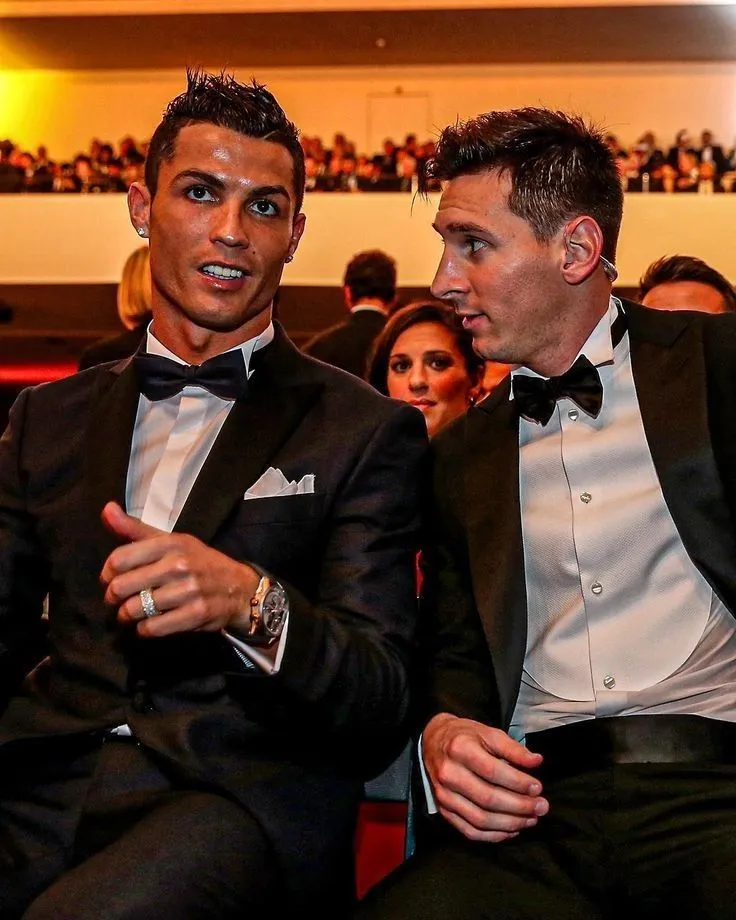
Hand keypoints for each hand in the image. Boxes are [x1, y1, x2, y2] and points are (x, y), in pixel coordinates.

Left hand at [100, 501, 258, 637]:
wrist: (240, 587)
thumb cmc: (198, 562)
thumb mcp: (170, 541)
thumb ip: (135, 529)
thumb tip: (106, 509)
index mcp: (170, 543)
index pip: (119, 559)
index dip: (107, 573)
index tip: (110, 579)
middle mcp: (179, 564)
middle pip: (122, 586)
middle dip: (113, 598)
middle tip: (117, 601)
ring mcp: (189, 590)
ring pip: (135, 609)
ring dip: (126, 615)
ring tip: (131, 613)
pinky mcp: (196, 614)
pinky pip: (153, 627)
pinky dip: (144, 629)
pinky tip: (148, 623)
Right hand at [422, 712, 548, 842]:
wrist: (434, 742)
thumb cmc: (464, 737)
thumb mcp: (488, 733)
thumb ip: (513, 748)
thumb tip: (536, 762)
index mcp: (460, 749)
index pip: (493, 772)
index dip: (518, 783)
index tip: (538, 787)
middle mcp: (449, 774)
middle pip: (488, 798)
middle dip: (520, 806)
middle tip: (541, 807)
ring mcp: (444, 795)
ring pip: (480, 819)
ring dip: (510, 823)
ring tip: (531, 819)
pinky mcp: (444, 810)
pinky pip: (470, 831)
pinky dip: (494, 835)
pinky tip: (512, 829)